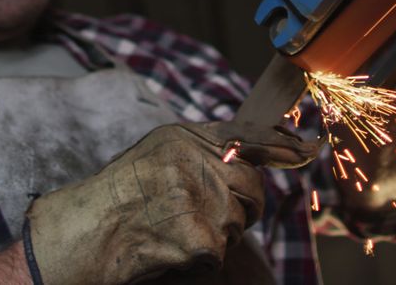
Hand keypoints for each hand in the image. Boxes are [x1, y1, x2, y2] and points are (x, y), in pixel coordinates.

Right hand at [24, 121, 319, 283]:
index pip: (249, 136)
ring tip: (173, 229)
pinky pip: (221, 253)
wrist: (87, 234)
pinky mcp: (205, 239)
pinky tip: (171, 249)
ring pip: (239, 222)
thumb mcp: (156, 156)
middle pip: (252, 188)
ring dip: (217, 233)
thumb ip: (199, 151)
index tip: (309, 149)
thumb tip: (247, 157)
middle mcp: (201, 162)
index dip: (282, 146)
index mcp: (187, 138)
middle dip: (239, 207)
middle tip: (200, 215)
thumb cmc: (116, 198)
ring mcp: (205, 200)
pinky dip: (202, 258)